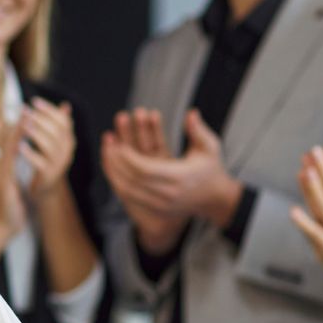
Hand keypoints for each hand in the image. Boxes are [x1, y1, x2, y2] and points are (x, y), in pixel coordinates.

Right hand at [0, 124, 28, 258]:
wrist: (6, 225)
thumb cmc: (14, 204)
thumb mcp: (18, 181)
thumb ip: (20, 166)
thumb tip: (25, 153)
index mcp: (6, 165)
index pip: (12, 141)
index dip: (20, 126)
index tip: (29, 111)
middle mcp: (1, 166)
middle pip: (8, 140)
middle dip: (18, 123)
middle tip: (26, 106)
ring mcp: (0, 174)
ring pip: (8, 149)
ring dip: (16, 133)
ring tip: (24, 118)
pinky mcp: (3, 183)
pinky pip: (8, 164)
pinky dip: (13, 151)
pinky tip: (19, 142)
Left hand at [18, 98, 76, 200]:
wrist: (47, 186)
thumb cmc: (48, 158)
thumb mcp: (54, 140)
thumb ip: (57, 124)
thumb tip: (66, 105)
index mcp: (68, 139)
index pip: (63, 120)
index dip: (49, 110)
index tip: (34, 101)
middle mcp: (67, 150)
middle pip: (57, 131)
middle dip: (40, 119)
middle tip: (25, 111)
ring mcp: (59, 163)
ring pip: (50, 146)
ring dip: (36, 134)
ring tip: (24, 125)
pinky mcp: (49, 174)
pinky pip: (41, 163)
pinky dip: (30, 153)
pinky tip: (20, 146)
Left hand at [101, 108, 241, 245]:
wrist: (216, 200)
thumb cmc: (211, 169)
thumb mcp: (209, 148)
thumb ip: (198, 130)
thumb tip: (191, 113)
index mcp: (180, 177)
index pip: (145, 169)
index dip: (129, 158)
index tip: (119, 144)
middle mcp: (168, 194)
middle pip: (133, 180)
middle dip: (116, 163)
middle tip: (107, 145)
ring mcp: (161, 204)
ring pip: (128, 191)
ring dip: (113, 172)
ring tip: (106, 154)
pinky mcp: (156, 210)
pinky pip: (130, 197)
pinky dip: (118, 182)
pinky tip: (112, 168)